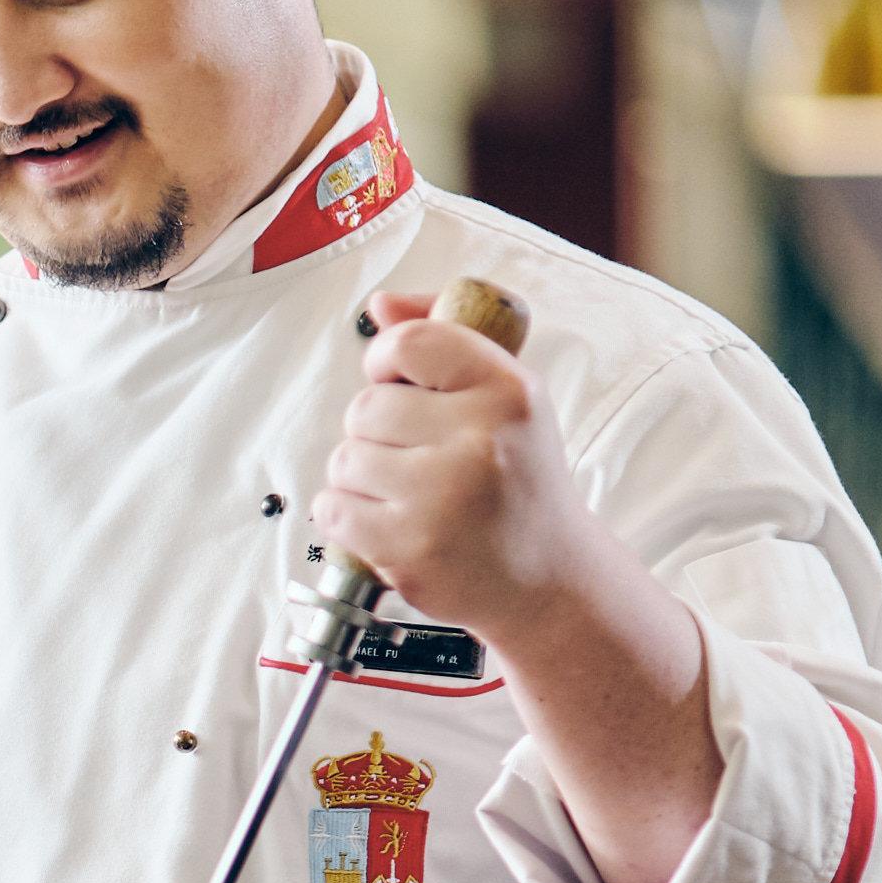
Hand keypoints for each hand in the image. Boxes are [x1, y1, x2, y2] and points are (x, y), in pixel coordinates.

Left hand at [315, 289, 607, 642]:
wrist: (548, 578)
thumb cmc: (519, 481)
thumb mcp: (505, 398)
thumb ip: (442, 341)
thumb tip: (380, 305)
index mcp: (507, 390)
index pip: (409, 343)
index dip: (386, 362)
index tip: (398, 383)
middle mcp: (480, 439)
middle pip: (366, 406)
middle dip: (377, 432)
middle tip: (421, 459)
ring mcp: (442, 497)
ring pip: (345, 458)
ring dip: (362, 478)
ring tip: (412, 496)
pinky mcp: (409, 548)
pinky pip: (332, 508)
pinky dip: (348, 517)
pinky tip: (392, 524)